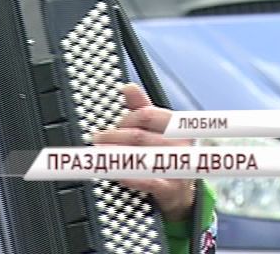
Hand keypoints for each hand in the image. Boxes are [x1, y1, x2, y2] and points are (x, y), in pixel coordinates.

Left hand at [92, 83, 194, 221]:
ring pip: (139, 156)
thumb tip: (128, 87)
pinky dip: (127, 174)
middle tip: (98, 139)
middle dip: (113, 136)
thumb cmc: (165, 154)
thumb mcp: (156, 129)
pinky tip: (114, 172)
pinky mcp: (170, 188)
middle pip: (138, 135)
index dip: (125, 118)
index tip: (113, 124)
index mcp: (175, 126)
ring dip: (114, 154)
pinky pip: (146, 179)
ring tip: (99, 154)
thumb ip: (141, 108)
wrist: (182, 192)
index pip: (146, 114)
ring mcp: (176, 167)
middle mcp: (179, 145)